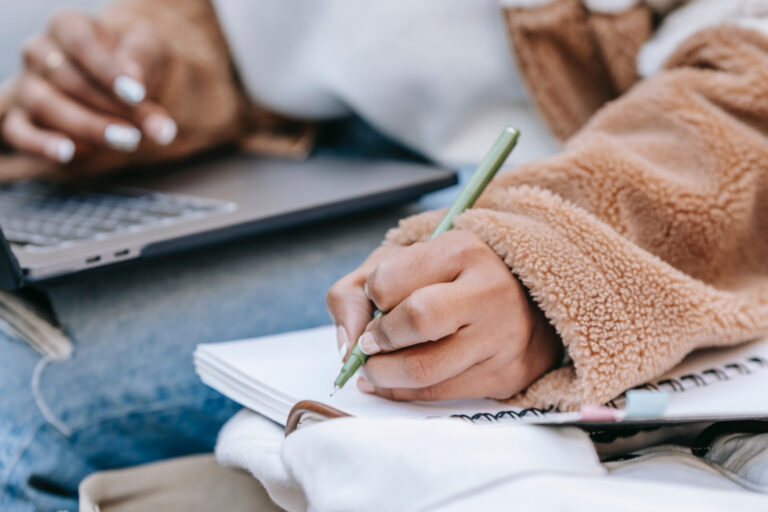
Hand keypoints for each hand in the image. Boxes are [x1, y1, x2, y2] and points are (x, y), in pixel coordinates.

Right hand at [1, 10, 176, 164]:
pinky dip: (40, 144)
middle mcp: (39, 52)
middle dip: (110, 108)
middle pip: (69, 80)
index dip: (108, 71)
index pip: (82, 44)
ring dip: (87, 127)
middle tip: (142, 130)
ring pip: (45, 105)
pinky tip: (67, 154)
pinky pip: (19, 132)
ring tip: (126, 141)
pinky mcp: (21, 118)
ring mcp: (27, 86)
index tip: (137, 95)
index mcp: (68, 27)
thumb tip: (134, 80)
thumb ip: (142, 61)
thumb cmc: (134, 62)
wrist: (124, 88)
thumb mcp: (149, 51)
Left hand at [326, 231, 562, 400]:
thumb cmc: (449, 279)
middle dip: (377, 341)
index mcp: (462, 250)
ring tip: (373, 368)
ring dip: (383, 376)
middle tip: (368, 345)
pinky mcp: (506, 374)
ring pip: (424, 370)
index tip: (376, 303)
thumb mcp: (401, 263)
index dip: (371, 297)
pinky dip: (404, 393)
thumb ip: (356, 291)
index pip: (390, 280)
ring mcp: (502, 336)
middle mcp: (489, 291)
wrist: (525, 302)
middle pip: (416, 321)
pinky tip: (392, 383)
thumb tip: (347, 346)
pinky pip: (441, 395)